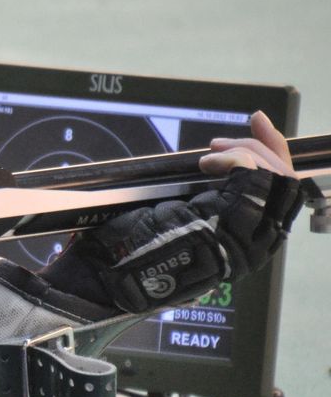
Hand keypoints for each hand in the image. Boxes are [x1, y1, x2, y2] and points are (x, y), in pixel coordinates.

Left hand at [41, 111, 302, 312]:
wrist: (113, 272)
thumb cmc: (133, 249)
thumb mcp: (174, 217)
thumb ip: (200, 200)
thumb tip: (210, 168)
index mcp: (240, 239)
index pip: (277, 193)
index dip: (271, 153)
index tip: (255, 124)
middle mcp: (253, 241)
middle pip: (283, 183)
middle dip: (262, 147)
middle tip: (229, 137)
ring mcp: (247, 235)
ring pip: (275, 176)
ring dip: (246, 152)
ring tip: (212, 154)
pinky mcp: (234, 223)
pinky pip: (252, 176)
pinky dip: (234, 158)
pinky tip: (207, 162)